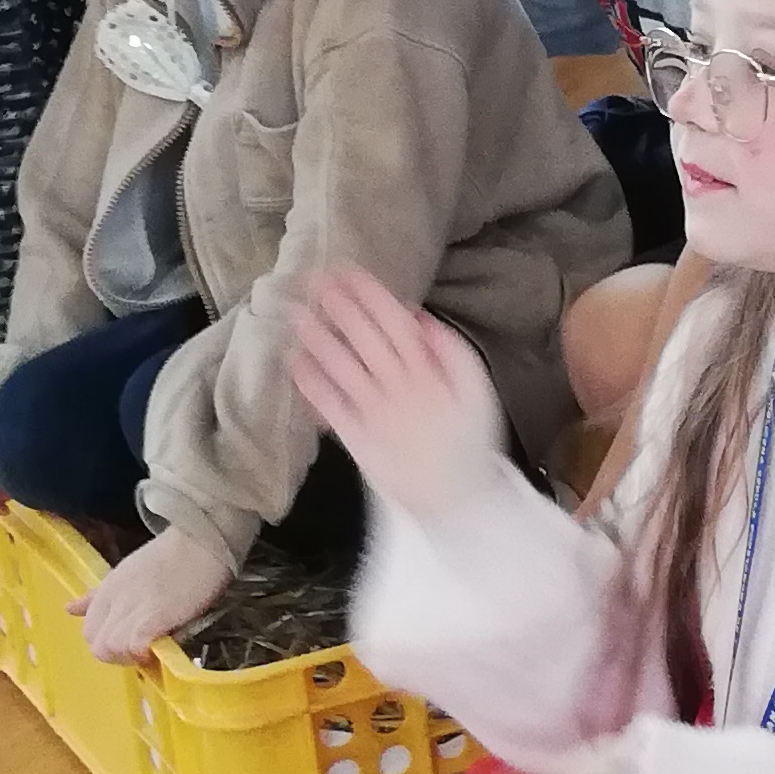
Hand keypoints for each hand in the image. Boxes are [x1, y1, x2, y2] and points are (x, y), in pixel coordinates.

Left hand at [69, 521, 230, 665]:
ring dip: (132, 657)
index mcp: (107, 590)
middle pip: (97, 645)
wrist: (201, 540)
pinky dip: (144, 653)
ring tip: (155, 650)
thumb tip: (70, 608)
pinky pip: (134, 646)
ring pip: (110, 649)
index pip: (89, 631)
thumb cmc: (172, 555)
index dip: (109, 643)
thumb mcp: (125, 573)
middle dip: (119, 656)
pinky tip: (161, 648)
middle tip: (145, 651)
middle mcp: (114, 600)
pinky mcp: (153, 616)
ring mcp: (132, 608)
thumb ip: (99, 595)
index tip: (133, 643)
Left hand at [291, 269, 505, 522]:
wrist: (458, 503)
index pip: (394, 323)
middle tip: (313, 278)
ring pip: (343, 367)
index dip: (369, 295)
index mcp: (430, 374)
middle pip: (364, 339)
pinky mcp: (357, 439)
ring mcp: (375, 413)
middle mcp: (399, 388)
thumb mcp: (478, 392)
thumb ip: (452, 352)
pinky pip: (331, 407)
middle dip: (339, 307)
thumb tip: (421, 317)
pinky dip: (313, 384)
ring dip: (318, 338)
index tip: (348, 270)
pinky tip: (295, 362)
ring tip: (296, 311)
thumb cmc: (468, 444)